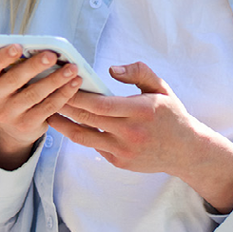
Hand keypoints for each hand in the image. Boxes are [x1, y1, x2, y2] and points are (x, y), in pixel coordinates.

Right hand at [0, 44, 82, 169]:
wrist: (11, 126)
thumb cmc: (13, 89)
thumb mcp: (5, 76)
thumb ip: (16, 63)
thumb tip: (44, 48)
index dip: (2, 56)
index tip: (18, 47)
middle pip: (14, 79)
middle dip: (35, 65)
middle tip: (52, 55)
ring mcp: (8, 113)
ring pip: (34, 93)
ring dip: (56, 79)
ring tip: (72, 68)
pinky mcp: (25, 124)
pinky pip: (48, 106)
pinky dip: (63, 93)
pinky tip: (74, 83)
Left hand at [46, 60, 232, 211]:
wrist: (185, 151)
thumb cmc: (171, 114)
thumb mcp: (161, 88)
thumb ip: (138, 72)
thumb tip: (111, 69)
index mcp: (141, 111)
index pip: (101, 105)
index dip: (79, 95)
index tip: (63, 82)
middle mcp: (131, 133)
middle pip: (88, 119)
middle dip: (65, 105)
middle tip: (47, 93)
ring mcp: (124, 151)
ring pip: (84, 137)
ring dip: (63, 125)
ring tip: (47, 111)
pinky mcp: (119, 162)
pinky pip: (94, 146)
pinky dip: (80, 134)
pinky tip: (67, 124)